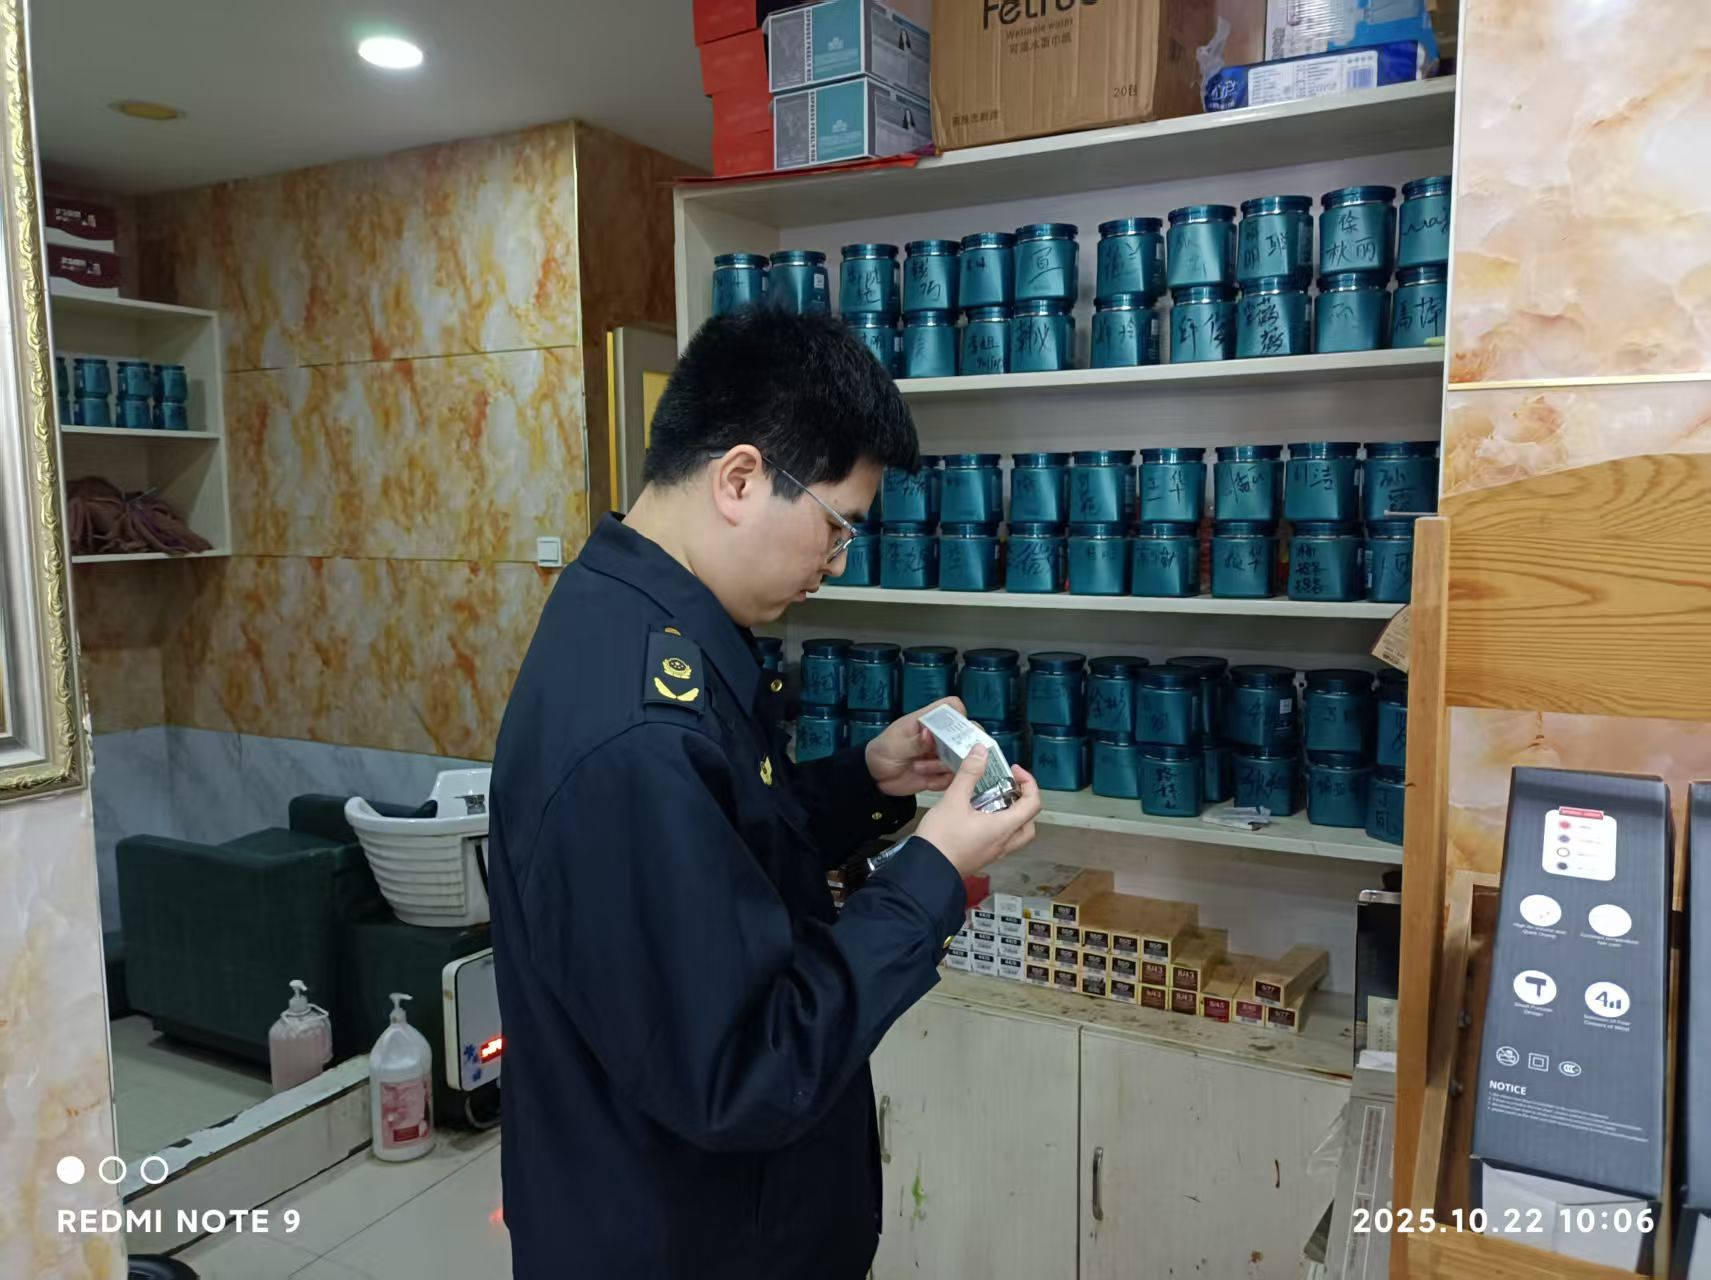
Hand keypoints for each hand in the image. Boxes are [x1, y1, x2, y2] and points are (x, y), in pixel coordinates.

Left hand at [864, 696, 965, 796]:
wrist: (876, 778)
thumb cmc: (882, 752)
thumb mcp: (894, 745)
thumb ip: (914, 741)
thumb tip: (929, 734)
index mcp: (928, 720)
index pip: (952, 707)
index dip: (959, 715)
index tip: (955, 729)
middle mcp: (939, 736)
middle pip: (968, 733)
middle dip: (961, 747)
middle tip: (947, 756)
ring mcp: (942, 754)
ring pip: (962, 758)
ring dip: (944, 767)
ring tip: (920, 768)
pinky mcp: (941, 772)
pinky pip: (954, 777)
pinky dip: (943, 781)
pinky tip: (927, 782)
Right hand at [916, 746, 1041, 878]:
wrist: (926, 870)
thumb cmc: (941, 839)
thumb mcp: (954, 800)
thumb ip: (969, 774)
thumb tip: (981, 752)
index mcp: (1004, 827)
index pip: (1033, 803)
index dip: (1029, 783)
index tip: (1014, 771)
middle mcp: (1004, 842)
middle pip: (1029, 822)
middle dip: (1023, 802)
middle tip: (1008, 788)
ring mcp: (994, 853)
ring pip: (1016, 834)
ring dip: (1013, 816)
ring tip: (994, 800)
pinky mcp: (982, 857)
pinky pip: (1001, 841)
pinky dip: (999, 826)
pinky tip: (979, 816)